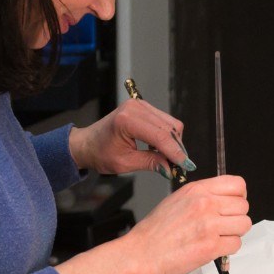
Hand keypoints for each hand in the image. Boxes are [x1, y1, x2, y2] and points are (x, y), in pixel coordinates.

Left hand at [71, 98, 192, 176]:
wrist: (87, 143)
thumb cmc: (100, 153)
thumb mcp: (125, 163)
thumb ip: (150, 163)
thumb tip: (171, 168)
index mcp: (127, 120)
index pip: (160, 136)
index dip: (175, 152)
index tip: (186, 165)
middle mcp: (135, 108)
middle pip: (170, 127)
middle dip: (177, 148)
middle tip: (178, 166)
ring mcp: (140, 105)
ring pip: (170, 123)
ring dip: (173, 142)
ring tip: (168, 159)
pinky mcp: (143, 107)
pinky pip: (164, 120)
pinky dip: (167, 136)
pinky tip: (160, 148)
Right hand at [123, 176, 249, 273]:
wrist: (141, 254)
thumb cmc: (154, 232)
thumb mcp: (177, 200)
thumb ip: (202, 196)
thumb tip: (223, 200)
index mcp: (197, 190)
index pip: (237, 185)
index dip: (239, 196)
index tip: (233, 205)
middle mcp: (205, 204)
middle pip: (243, 206)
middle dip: (235, 218)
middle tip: (223, 226)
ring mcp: (209, 225)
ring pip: (244, 225)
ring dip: (234, 233)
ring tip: (218, 237)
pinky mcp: (211, 246)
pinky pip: (236, 244)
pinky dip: (227, 249)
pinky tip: (213, 248)